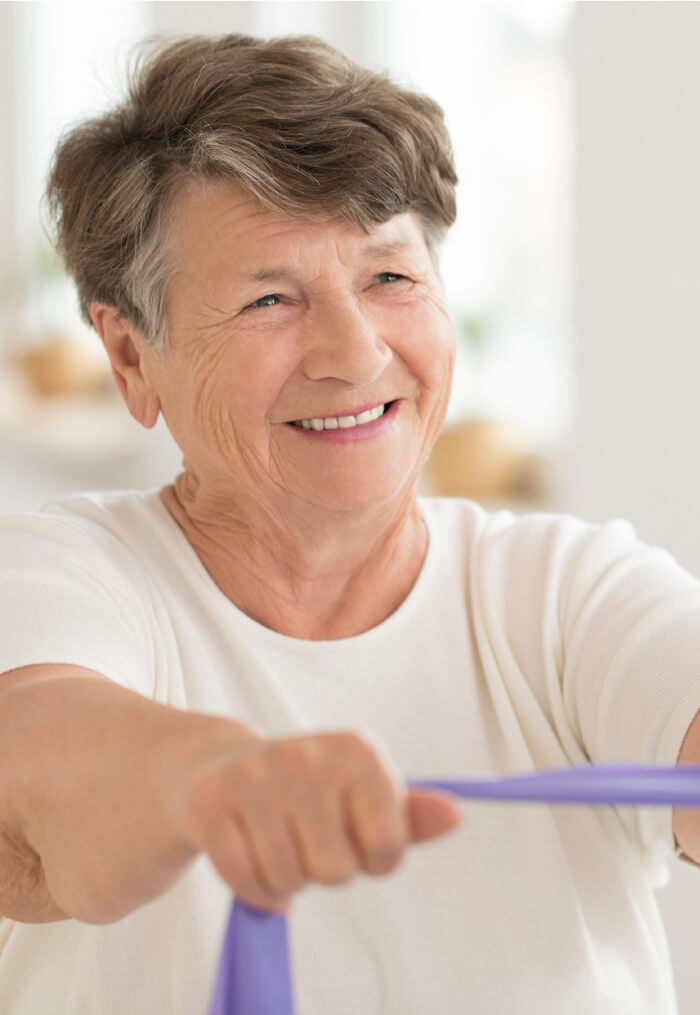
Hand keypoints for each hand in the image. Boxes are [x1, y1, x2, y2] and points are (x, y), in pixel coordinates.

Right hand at [179, 730, 462, 912]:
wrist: (219, 766)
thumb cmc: (306, 790)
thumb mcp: (362, 795)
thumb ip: (409, 815)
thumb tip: (455, 815)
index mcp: (359, 750)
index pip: (388, 849)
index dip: (371, 858)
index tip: (351, 832)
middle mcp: (309, 753)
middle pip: (337, 871)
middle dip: (323, 869)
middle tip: (305, 836)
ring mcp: (257, 774)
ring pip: (289, 880)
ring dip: (284, 878)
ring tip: (274, 839)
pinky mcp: (212, 801)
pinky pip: (246, 882)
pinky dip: (251, 886)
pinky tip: (247, 851)